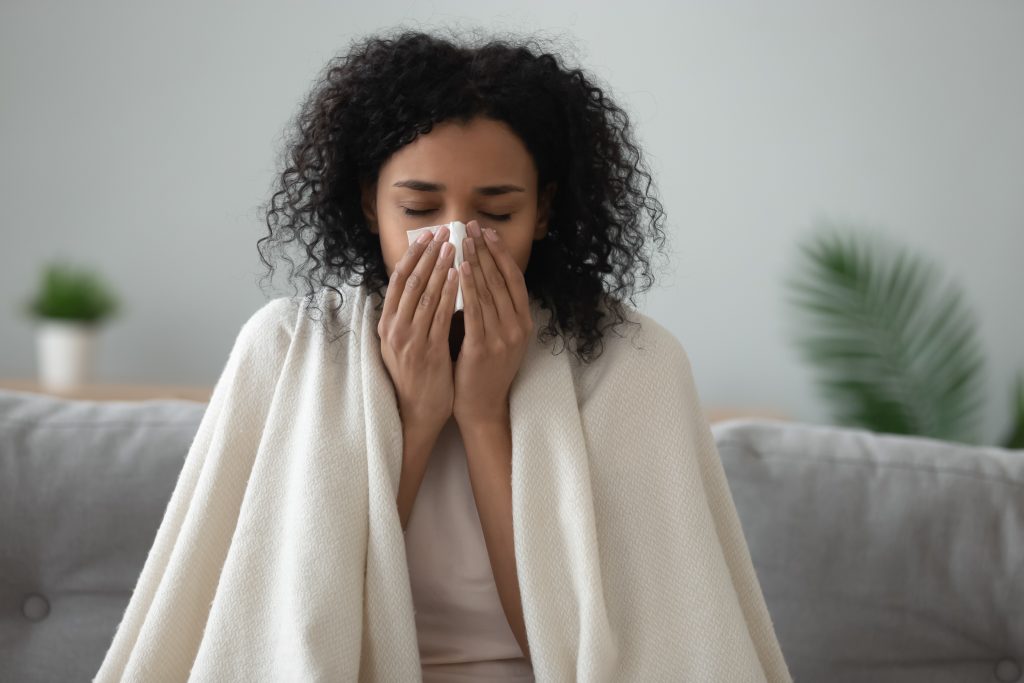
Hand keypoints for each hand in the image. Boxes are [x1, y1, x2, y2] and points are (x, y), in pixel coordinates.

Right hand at [378, 225, 458, 434]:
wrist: (416, 413)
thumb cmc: (415, 377)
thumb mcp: (403, 343)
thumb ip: (409, 316)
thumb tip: (421, 285)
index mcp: (386, 324)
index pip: (398, 280)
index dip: (412, 255)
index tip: (426, 236)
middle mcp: (393, 329)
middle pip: (410, 281)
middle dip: (428, 254)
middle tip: (444, 232)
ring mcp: (409, 340)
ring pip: (424, 294)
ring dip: (440, 267)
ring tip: (454, 246)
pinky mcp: (427, 351)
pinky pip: (439, 315)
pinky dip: (449, 292)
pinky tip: (460, 276)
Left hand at [453, 219, 533, 426]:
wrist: (481, 406)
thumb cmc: (483, 370)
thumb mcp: (497, 336)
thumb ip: (492, 309)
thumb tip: (476, 273)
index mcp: (523, 322)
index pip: (514, 279)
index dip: (501, 253)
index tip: (487, 232)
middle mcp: (518, 327)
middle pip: (501, 280)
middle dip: (485, 250)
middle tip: (471, 227)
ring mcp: (503, 338)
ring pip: (489, 291)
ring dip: (475, 262)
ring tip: (463, 240)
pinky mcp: (484, 347)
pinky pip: (476, 310)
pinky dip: (468, 287)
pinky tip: (459, 269)